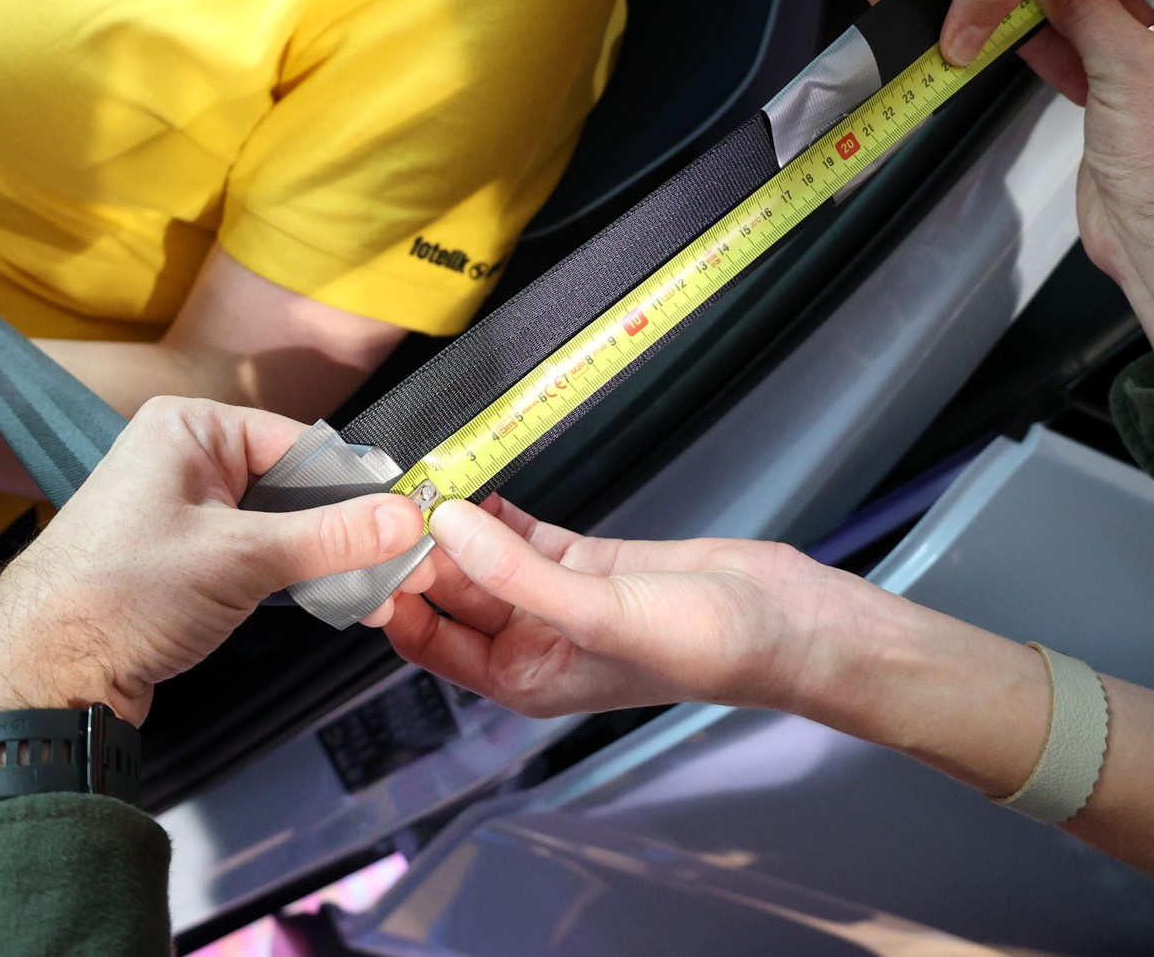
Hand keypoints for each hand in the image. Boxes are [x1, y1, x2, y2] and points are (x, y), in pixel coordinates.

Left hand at [0, 396, 429, 724]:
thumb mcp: (242, 559)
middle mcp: (185, 457)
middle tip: (403, 568)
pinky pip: (258, 554)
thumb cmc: (117, 597)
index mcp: (190, 427)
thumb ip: (332, 538)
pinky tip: (338, 600)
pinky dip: (297, 577)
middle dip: (350, 532)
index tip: (411, 520)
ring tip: (378, 595)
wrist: (41, 675)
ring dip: (329, 561)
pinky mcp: (183, 558)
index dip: (360, 487)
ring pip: (282, 525)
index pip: (303, 444)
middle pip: (296, 485)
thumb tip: (405, 518)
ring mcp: (182, 509)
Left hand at [382, 497, 861, 717]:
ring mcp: (561, 600)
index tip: (369, 537)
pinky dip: (500, 509)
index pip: (428, 637)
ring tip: (425, 473)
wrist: (784, 622)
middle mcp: (533, 644)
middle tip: (389, 488)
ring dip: (459, 521)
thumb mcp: (599, 612)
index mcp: (522, 679)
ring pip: (486, 557)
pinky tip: (475, 478)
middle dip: (420, 546)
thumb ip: (517, 573)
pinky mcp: (590, 562)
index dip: (394, 592)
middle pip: (451, 591)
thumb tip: (448, 525)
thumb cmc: (705, 647)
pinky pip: (526, 535)